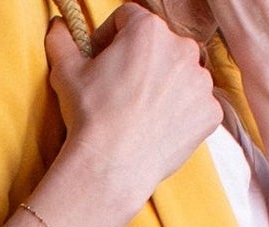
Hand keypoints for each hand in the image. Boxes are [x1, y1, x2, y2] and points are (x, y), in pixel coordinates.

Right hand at [46, 5, 221, 213]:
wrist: (112, 167)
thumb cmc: (90, 116)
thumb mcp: (66, 71)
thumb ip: (62, 39)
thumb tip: (58, 25)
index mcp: (148, 29)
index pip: (129, 19)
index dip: (110, 37)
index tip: (101, 59)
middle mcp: (182, 48)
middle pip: (159, 46)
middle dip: (142, 61)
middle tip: (122, 89)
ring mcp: (200, 82)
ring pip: (181, 74)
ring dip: (165, 86)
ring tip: (142, 111)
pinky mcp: (210, 113)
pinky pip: (196, 105)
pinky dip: (182, 113)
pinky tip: (160, 127)